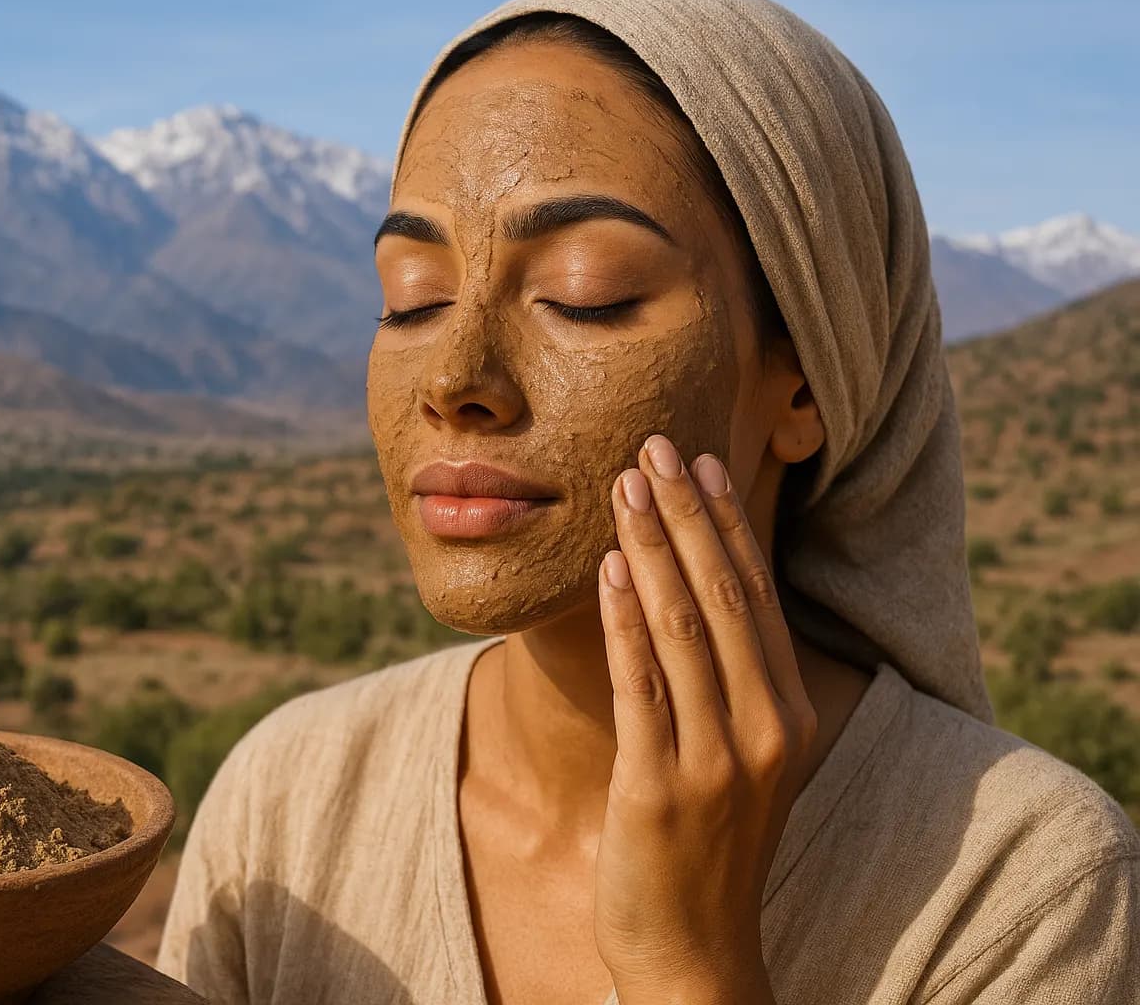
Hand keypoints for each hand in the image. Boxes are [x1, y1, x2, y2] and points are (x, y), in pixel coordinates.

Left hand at [592, 433, 817, 1003]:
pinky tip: (609, 567)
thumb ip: (727, 684)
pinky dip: (625, 618)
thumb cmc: (711, 846)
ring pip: (682, 627)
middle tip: (651, 445)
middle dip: (685, 514)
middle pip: (724, 597)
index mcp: (789, 715)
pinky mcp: (661, 787)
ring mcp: (716, 760)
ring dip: (651, 546)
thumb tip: (689, 593)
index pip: (756, 597)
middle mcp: (765, 730)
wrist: (697, 954)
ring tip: (622, 486)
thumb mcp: (739, 759)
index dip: (725, 524)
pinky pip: (640, 684)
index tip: (696, 462)